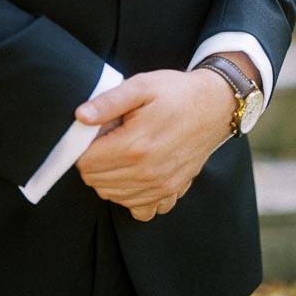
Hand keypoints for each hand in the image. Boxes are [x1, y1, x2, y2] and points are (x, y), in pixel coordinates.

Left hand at [74, 68, 235, 220]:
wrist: (215, 105)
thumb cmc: (176, 93)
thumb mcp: (141, 86)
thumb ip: (108, 102)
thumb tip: (80, 117)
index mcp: (135, 145)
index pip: (85, 162)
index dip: (82, 146)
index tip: (94, 131)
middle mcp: (147, 173)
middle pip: (96, 181)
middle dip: (94, 160)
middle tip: (109, 137)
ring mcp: (161, 186)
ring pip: (112, 196)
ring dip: (109, 177)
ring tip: (122, 150)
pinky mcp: (171, 192)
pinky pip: (139, 209)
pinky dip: (130, 195)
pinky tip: (134, 173)